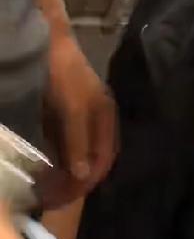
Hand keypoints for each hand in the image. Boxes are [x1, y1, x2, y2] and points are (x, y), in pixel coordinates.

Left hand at [41, 36, 117, 207]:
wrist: (43, 40)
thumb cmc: (63, 74)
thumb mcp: (73, 110)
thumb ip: (78, 143)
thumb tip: (84, 176)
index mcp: (106, 119)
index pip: (104, 159)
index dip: (90, 180)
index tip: (71, 197)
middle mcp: (96, 121)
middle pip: (92, 159)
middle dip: (77, 180)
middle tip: (57, 198)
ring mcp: (78, 118)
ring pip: (76, 154)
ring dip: (65, 172)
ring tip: (49, 188)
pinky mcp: (61, 115)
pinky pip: (61, 144)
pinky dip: (55, 159)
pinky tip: (45, 168)